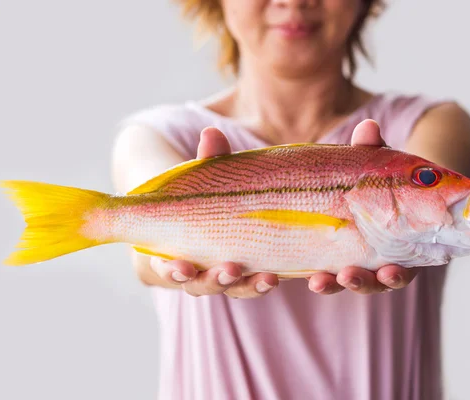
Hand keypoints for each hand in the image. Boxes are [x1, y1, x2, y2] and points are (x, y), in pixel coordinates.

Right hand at [148, 127, 278, 298]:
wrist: (222, 212)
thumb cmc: (205, 197)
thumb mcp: (204, 180)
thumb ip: (208, 161)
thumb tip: (211, 133)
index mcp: (177, 254)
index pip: (169, 270)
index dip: (173, 271)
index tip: (182, 266)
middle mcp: (202, 273)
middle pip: (205, 286)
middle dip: (216, 281)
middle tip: (230, 270)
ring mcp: (231, 277)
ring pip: (238, 289)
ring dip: (252, 286)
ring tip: (269, 279)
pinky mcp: (258, 273)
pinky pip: (266, 282)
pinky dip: (277, 280)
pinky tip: (300, 277)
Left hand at [306, 119, 419, 294]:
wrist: (348, 186)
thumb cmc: (370, 179)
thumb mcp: (370, 165)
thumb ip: (370, 151)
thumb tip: (368, 126)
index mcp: (396, 245)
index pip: (403, 268)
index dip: (397, 275)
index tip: (389, 271)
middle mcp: (376, 261)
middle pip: (373, 282)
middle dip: (362, 283)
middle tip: (349, 276)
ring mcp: (349, 263)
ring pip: (343, 281)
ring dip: (333, 285)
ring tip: (319, 281)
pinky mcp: (323, 261)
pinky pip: (317, 274)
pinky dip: (310, 275)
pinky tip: (284, 276)